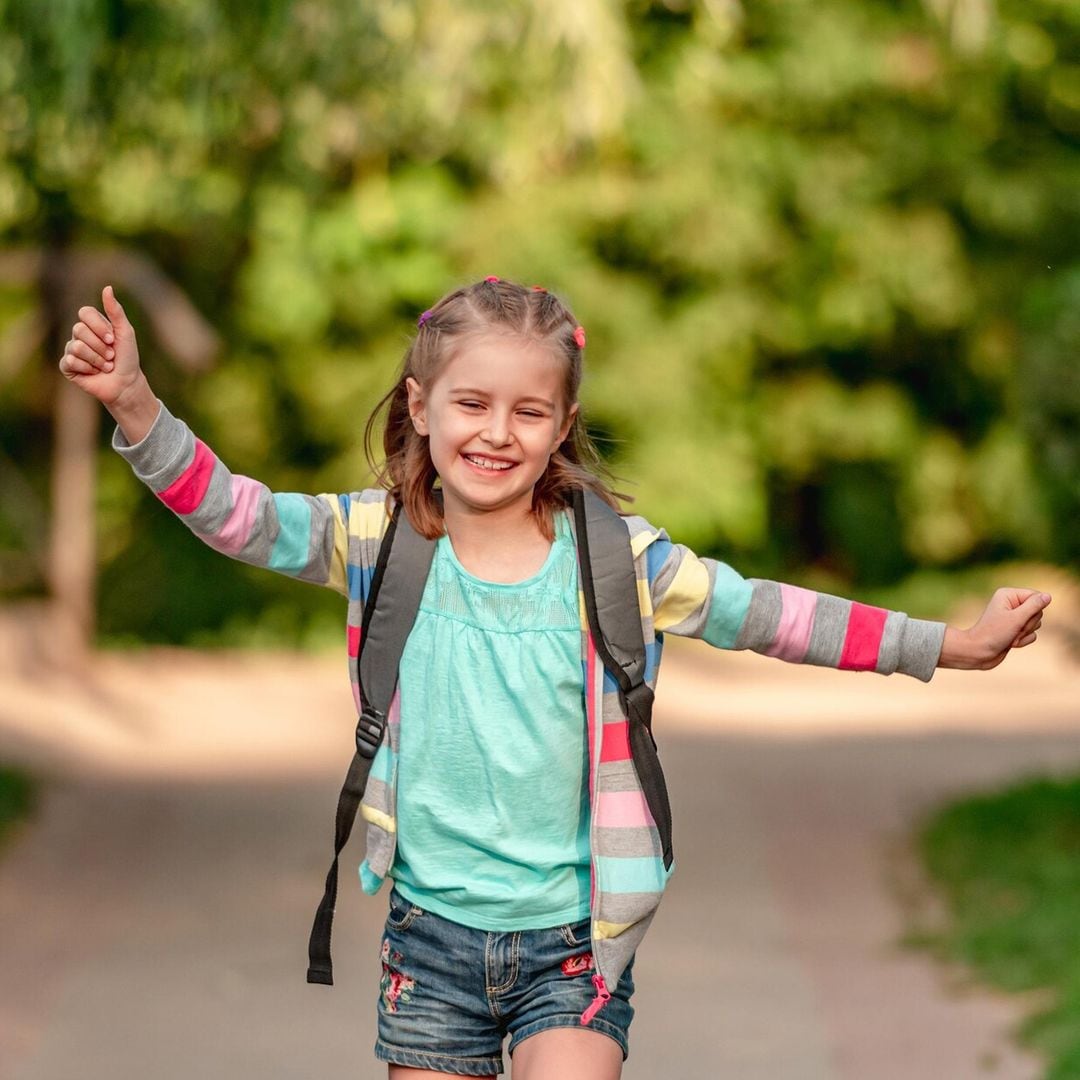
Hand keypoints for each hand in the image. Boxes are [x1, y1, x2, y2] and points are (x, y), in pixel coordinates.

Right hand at [59, 285, 143, 406]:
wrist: (126, 384)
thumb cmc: (128, 358)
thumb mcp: (126, 332)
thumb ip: (116, 311)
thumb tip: (107, 287)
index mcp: (92, 324)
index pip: (84, 313)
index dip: (99, 326)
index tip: (113, 339)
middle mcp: (79, 335)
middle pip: (79, 329)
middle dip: (100, 346)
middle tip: (111, 356)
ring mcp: (71, 350)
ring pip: (75, 346)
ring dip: (96, 359)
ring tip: (105, 366)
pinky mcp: (67, 366)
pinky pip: (69, 361)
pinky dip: (87, 368)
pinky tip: (93, 373)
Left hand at [939, 588, 1051, 670]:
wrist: (979, 653)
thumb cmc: (993, 633)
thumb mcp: (1016, 618)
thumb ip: (1034, 606)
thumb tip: (1048, 596)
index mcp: (1008, 595)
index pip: (1036, 596)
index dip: (1034, 610)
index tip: (1020, 618)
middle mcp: (1011, 604)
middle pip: (1038, 611)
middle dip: (1028, 624)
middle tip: (1013, 630)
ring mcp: (1013, 618)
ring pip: (1036, 624)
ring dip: (1025, 634)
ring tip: (1010, 637)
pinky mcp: (1015, 630)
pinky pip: (1032, 634)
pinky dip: (1023, 640)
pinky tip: (1010, 643)